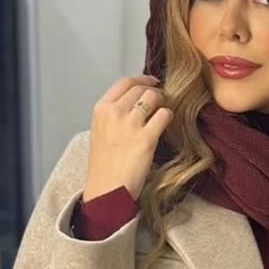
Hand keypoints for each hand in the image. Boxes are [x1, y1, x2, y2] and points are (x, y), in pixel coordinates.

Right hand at [83, 76, 172, 202]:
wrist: (107, 189)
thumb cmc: (104, 164)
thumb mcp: (100, 131)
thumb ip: (113, 114)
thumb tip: (135, 101)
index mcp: (101, 109)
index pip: (125, 82)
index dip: (142, 79)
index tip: (152, 82)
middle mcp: (114, 112)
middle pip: (142, 88)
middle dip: (154, 92)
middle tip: (160, 102)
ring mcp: (130, 124)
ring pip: (154, 97)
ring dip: (162, 103)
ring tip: (162, 114)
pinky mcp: (147, 138)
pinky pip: (165, 115)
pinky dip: (168, 117)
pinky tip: (166, 125)